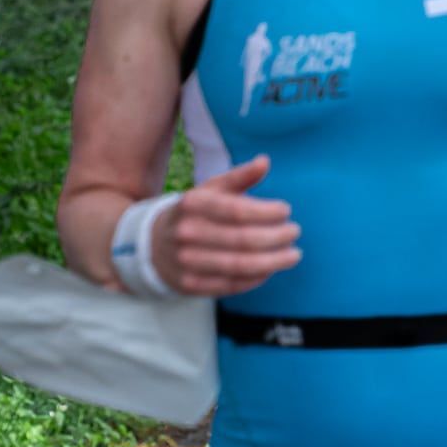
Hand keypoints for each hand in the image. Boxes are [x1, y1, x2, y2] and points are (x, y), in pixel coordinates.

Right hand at [151, 155, 301, 294]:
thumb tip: (264, 162)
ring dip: (272, 262)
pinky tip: (270, 269)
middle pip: (242, 240)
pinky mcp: (190, 285)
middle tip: (294, 233)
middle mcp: (186, 233)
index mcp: (192, 204)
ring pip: (239, 266)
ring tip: (293, 255)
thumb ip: (238, 177)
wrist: (151, 245)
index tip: (286, 211)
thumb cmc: (192, 214)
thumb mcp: (209, 190)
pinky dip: (255, 278)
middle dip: (276, 238)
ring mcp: (186, 261)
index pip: (237, 210)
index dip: (267, 212)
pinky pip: (231, 285)